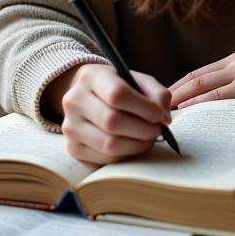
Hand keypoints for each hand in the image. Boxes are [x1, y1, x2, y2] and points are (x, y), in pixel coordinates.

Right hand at [50, 63, 171, 164]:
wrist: (87, 97)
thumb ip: (156, 93)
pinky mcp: (72, 148)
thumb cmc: (117, 87)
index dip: (144, 108)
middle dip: (143, 130)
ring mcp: (70, 126)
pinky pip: (105, 159)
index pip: (117, 94)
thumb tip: (164, 118)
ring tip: (147, 138)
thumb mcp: (136, 80)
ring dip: (137, 145)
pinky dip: (125, 155)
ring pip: (109, 145)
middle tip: (157, 130)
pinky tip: (132, 145)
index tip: (160, 115)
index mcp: (90, 77)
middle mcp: (74, 100)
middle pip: (113, 122)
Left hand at [169, 52, 234, 126]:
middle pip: (195, 78)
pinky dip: (200, 104)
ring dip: (182, 100)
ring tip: (166, 114)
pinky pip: (219, 96)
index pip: (198, 73)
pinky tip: (189, 113)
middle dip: (173, 93)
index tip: (162, 100)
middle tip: (155, 109)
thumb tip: (206, 105)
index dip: (177, 86)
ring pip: (202, 85)